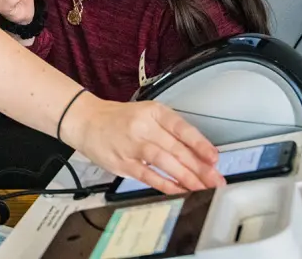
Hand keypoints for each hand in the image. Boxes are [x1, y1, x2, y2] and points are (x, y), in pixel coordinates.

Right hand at [63, 93, 224, 193]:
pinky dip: (165, 185)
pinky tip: (179, 191)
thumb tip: (200, 156)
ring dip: (186, 177)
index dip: (199, 143)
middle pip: (175, 147)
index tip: (214, 158)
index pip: (180, 127)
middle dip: (199, 167)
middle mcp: (143, 125)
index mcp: (152, 111)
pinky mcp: (122, 162)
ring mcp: (132, 144)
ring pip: (163, 161)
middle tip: (216, 180)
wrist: (86, 120)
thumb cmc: (119, 119)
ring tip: (203, 188)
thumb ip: (169, 132)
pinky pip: (148, 175)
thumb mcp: (146, 115)